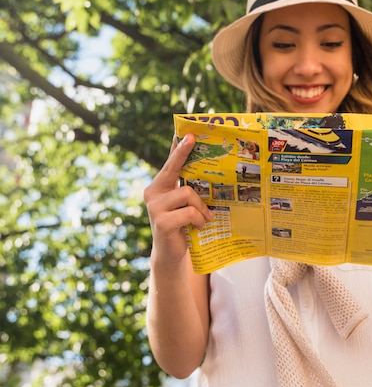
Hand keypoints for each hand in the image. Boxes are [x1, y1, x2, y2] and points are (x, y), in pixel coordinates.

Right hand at [143, 133, 213, 265]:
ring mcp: (154, 208)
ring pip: (187, 193)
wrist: (171, 253)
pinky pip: (189, 212)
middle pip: (173, 169)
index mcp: (158, 186)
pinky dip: (199, 219)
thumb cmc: (181, 224)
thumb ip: (187, 187)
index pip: (170, 164)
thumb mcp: (183, 203)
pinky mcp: (161, 222)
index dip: (178, 148)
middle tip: (193, 139)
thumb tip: (204, 166)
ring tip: (205, 218)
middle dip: (182, 153)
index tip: (187, 134)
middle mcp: (152, 193)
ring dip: (201, 207)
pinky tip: (199, 226)